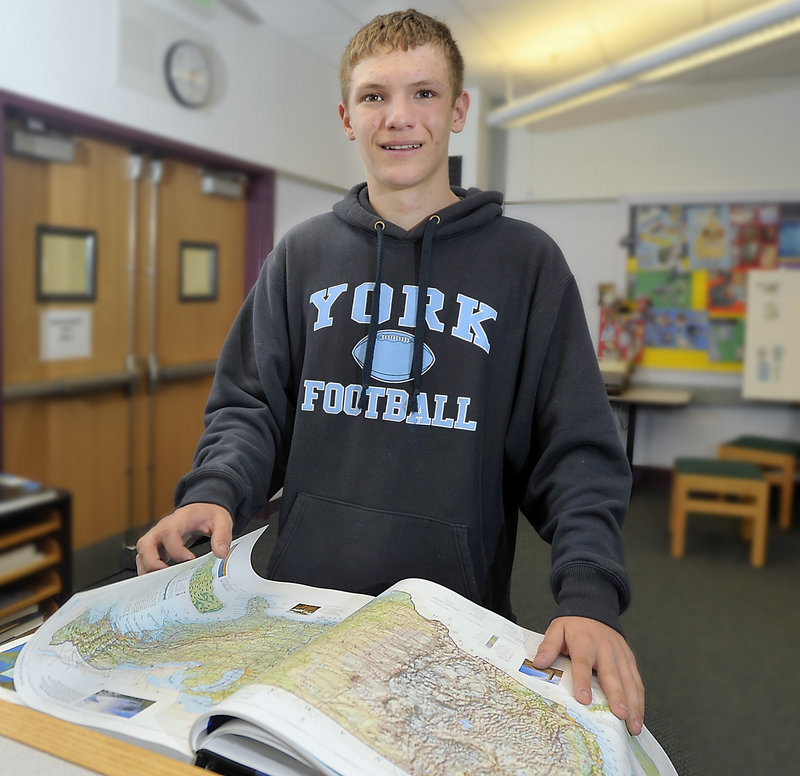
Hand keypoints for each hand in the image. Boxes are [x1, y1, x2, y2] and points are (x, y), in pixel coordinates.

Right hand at [135, 502, 232, 574]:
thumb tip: (221, 554)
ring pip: (141, 553)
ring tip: (162, 583)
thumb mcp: (221, 521)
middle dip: (152, 562)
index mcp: (179, 519)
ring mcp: (157, 538)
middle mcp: (163, 528)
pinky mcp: (156, 547)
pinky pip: (145, 559)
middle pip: (145, 544)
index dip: (176, 549)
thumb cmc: (208, 515)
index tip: (189, 559)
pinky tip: (161, 581)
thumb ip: (222, 536)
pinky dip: (149, 571)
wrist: (202, 509)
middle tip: (167, 575)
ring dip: (148, 569)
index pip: (169, 532)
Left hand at [532, 616, 644, 735]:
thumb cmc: (574, 625)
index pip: (583, 663)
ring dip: (633, 703)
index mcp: (584, 642)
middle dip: (617, 696)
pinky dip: (639, 699)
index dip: (583, 681)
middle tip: (620, 714)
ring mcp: (620, 655)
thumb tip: (539, 662)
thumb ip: (548, 646)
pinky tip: (639, 715)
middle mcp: (605, 649)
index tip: (584, 698)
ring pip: (629, 680)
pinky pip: (637, 681)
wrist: (594, 608)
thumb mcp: (557, 629)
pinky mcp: (629, 660)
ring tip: (633, 724)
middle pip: (611, 674)